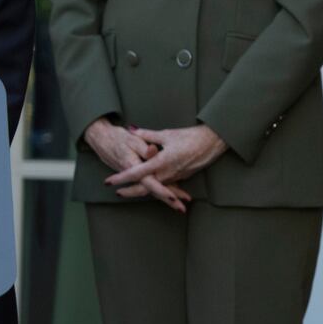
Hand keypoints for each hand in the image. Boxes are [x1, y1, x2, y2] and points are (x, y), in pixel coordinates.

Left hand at [100, 122, 226, 212]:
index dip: (121, 178)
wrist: (213, 142)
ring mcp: (176, 177)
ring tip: (130, 192)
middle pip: (145, 188)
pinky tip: (152, 188)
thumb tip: (132, 130)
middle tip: (117, 193)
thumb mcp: (167, 134)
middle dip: (130, 192)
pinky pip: (166, 186)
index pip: (136, 173)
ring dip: (142, 191)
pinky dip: (157, 189)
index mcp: (162, 162)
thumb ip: (147, 135)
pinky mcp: (182, 177)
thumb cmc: (191, 136)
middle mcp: (168, 173)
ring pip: (155, 189)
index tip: (109, 181)